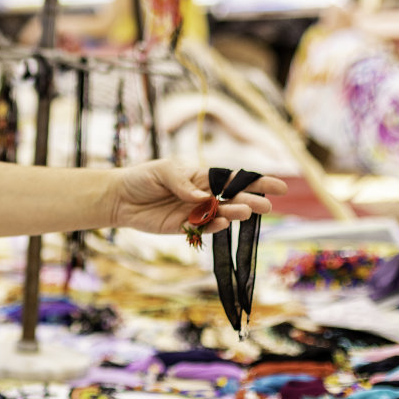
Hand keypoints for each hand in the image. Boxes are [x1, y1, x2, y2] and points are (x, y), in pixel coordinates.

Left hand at [108, 160, 284, 236]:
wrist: (119, 198)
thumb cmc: (142, 178)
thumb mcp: (162, 170)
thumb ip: (182, 181)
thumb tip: (200, 195)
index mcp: (201, 176)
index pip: (233, 178)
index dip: (255, 181)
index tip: (279, 186)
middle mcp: (202, 195)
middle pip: (232, 197)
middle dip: (251, 199)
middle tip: (268, 205)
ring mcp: (194, 212)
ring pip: (220, 213)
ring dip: (234, 212)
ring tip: (246, 211)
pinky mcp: (183, 228)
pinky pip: (203, 228)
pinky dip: (213, 226)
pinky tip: (221, 221)